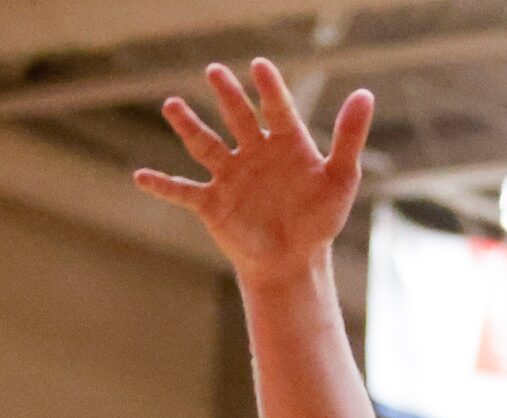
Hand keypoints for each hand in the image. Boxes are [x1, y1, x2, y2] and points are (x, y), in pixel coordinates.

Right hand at [134, 60, 374, 284]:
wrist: (294, 262)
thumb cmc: (319, 220)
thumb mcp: (340, 179)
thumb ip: (349, 137)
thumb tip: (365, 94)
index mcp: (285, 143)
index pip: (277, 109)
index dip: (269, 89)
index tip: (259, 67)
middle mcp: (253, 152)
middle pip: (238, 117)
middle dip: (227, 95)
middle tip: (215, 71)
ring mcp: (230, 175)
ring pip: (205, 144)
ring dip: (188, 126)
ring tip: (172, 105)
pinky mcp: (212, 203)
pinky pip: (183, 191)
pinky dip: (163, 185)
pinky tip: (141, 177)